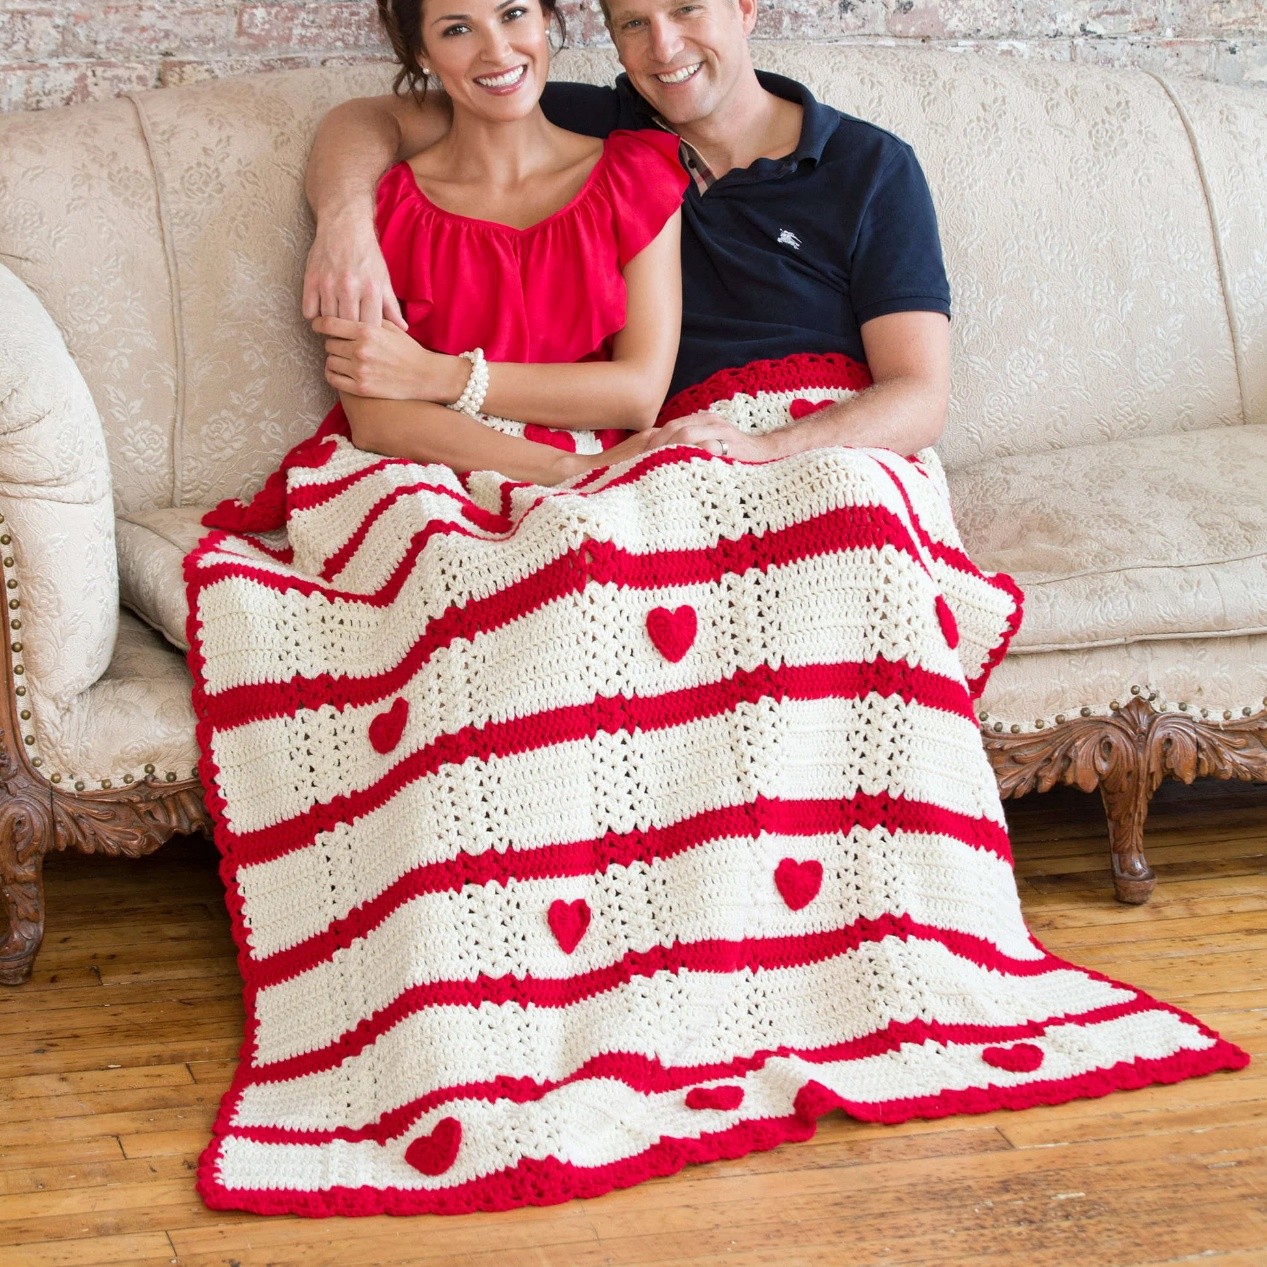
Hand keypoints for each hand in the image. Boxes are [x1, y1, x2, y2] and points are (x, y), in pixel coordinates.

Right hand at [302, 209, 406, 329]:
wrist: (344, 225)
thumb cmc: (367, 254)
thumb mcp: (383, 278)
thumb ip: (391, 306)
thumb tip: (403, 329)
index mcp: (371, 289)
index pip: (370, 326)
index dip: (368, 335)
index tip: (366, 336)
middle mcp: (349, 287)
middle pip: (348, 326)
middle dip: (350, 333)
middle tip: (350, 334)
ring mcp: (328, 284)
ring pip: (328, 320)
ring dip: (332, 324)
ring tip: (337, 323)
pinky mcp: (310, 279)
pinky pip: (309, 311)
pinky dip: (314, 315)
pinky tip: (322, 310)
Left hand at [314, 315, 459, 401]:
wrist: (424, 376)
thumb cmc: (407, 350)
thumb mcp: (390, 327)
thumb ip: (367, 319)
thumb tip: (345, 309)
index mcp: (366, 331)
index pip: (329, 324)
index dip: (320, 324)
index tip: (318, 326)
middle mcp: (360, 350)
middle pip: (329, 344)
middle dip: (335, 343)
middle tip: (344, 346)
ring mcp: (359, 371)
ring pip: (329, 361)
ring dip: (335, 360)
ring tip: (346, 360)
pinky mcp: (361, 388)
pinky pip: (333, 379)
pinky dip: (333, 374)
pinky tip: (342, 371)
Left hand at [644, 413, 772, 461]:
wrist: (764, 453)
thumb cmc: (734, 456)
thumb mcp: (709, 446)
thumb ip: (691, 446)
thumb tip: (661, 457)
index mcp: (702, 420)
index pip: (672, 426)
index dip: (655, 440)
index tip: (642, 454)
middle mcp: (709, 421)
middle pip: (675, 427)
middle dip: (658, 443)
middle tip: (644, 460)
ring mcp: (720, 429)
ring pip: (686, 433)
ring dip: (669, 447)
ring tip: (656, 462)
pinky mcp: (729, 441)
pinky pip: (704, 445)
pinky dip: (689, 452)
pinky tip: (677, 464)